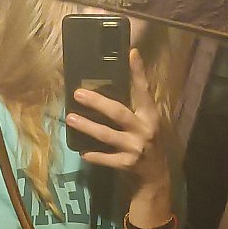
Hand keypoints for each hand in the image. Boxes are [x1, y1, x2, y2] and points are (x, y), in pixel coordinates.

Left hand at [65, 48, 169, 188]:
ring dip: (87, 127)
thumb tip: (111, 85)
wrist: (156, 174)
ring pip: (107, 135)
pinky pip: (106, 159)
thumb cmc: (148, 142)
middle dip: (97, 103)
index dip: (138, 72)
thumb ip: (135, 106)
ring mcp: (135, 147)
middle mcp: (144, 129)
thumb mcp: (147, 121)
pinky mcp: (127, 164)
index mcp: (150, 115)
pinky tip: (82, 152)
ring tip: (71, 118)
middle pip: (118, 113)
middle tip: (78, 94)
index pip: (144, 90)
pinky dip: (94, 156)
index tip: (131, 53)